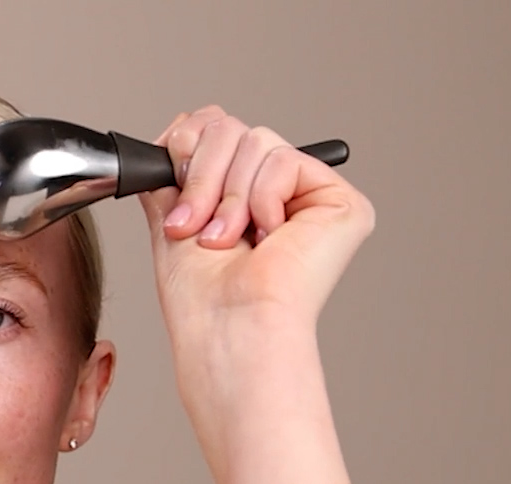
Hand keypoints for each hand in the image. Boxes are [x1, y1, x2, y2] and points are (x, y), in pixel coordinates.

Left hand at [138, 106, 375, 344]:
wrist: (227, 327)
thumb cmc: (202, 298)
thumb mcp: (173, 219)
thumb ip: (174, 174)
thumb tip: (177, 129)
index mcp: (243, 198)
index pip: (219, 131)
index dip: (189, 144)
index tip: (168, 174)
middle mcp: (280, 194)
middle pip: (234, 128)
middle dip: (201, 175)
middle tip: (192, 222)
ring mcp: (312, 196)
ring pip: (257, 139)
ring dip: (227, 196)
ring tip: (226, 240)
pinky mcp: (342, 203)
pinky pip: (284, 159)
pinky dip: (261, 198)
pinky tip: (266, 237)